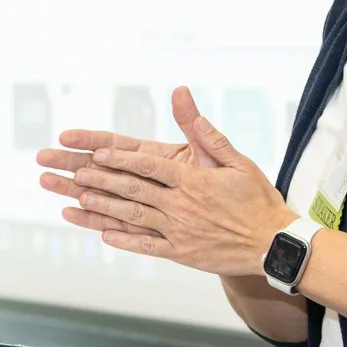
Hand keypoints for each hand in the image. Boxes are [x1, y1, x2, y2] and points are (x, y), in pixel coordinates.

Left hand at [40, 87, 293, 274]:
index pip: (148, 166)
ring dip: (104, 208)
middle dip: (100, 181)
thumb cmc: (256, 199)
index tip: (95, 154)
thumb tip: (181, 94)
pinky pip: (147, 246)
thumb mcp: (235, 160)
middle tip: (73, 174)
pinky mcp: (181, 252)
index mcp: (193, 181)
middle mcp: (181, 206)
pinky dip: (124, 241)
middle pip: (133, 190)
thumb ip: (203, 130)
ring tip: (77, 200)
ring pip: (134, 217)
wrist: (273, 244)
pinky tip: (103, 235)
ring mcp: (179, 231)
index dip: (119, 160)